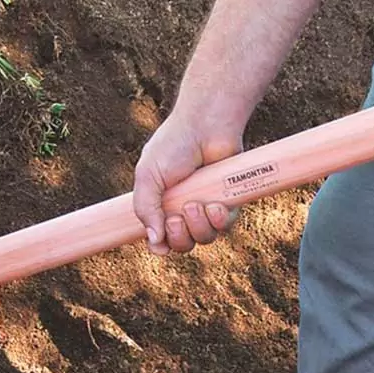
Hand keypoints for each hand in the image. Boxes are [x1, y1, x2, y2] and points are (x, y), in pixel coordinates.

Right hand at [133, 110, 242, 254]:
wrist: (205, 126)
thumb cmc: (173, 146)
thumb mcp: (148, 177)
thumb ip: (145, 209)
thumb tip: (155, 243)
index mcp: (161, 206)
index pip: (161, 240)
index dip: (161, 246)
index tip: (160, 242)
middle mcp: (183, 210)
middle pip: (183, 245)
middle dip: (179, 237)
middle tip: (176, 218)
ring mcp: (206, 208)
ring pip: (204, 238)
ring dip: (199, 227)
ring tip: (196, 204)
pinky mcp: (228, 202)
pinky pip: (225, 226)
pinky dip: (219, 220)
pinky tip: (214, 205)